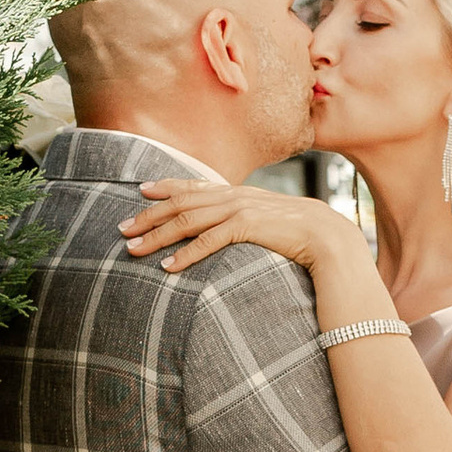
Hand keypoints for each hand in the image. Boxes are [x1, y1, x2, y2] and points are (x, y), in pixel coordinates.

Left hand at [120, 177, 358, 275]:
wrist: (330, 237)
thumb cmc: (301, 235)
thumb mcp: (269, 221)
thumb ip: (247, 219)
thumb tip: (232, 228)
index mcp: (239, 193)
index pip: (195, 185)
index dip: (165, 186)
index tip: (141, 190)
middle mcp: (236, 195)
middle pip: (182, 202)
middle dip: (148, 215)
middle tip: (122, 228)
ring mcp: (241, 209)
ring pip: (188, 220)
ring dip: (157, 235)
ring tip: (133, 249)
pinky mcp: (248, 226)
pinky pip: (209, 240)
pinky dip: (185, 253)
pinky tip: (167, 266)